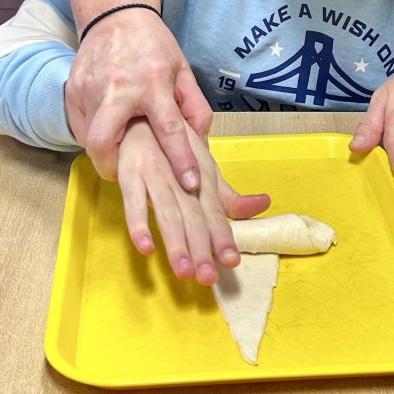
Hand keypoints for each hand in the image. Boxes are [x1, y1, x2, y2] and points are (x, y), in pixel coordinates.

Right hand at [65, 7, 212, 188]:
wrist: (116, 15)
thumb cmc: (154, 45)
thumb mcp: (183, 70)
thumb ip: (194, 106)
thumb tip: (201, 140)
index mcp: (153, 83)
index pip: (169, 129)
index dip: (181, 159)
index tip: (190, 184)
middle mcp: (118, 88)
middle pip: (103, 141)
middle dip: (111, 167)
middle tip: (124, 173)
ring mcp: (90, 89)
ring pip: (88, 138)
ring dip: (102, 152)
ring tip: (118, 149)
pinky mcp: (72, 91)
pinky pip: (79, 125)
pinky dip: (92, 135)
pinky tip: (106, 130)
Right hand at [115, 118, 270, 283]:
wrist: (142, 116)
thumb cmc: (177, 149)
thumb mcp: (205, 171)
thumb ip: (229, 196)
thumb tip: (264, 204)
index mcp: (203, 178)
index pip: (215, 212)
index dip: (223, 237)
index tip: (232, 261)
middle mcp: (182, 177)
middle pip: (193, 216)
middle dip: (201, 248)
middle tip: (207, 277)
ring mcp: (156, 175)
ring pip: (167, 212)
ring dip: (175, 242)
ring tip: (183, 271)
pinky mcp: (130, 173)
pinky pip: (132, 201)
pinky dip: (138, 224)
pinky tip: (145, 247)